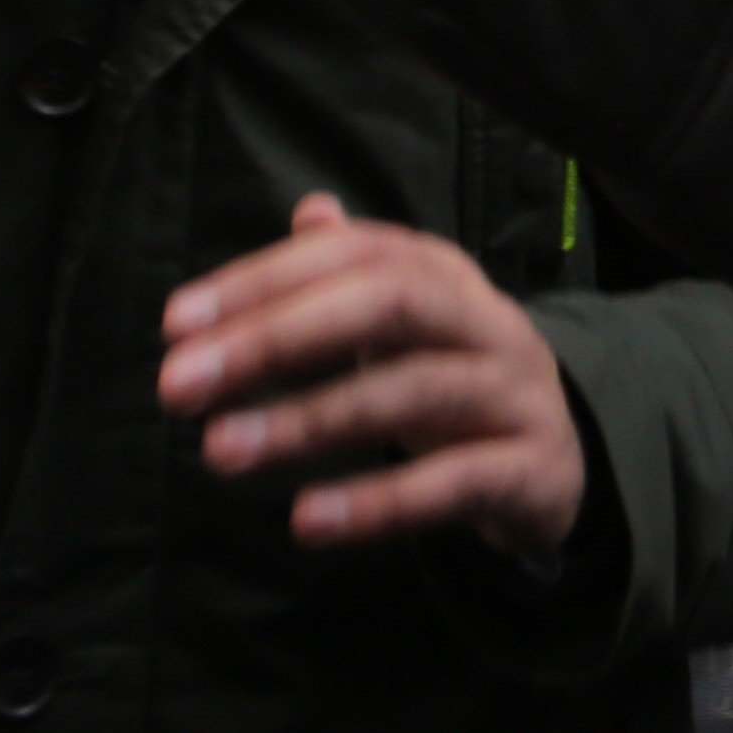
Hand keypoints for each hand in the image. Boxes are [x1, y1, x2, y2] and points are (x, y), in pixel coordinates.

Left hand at [158, 193, 585, 562]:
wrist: (557, 461)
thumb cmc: (456, 380)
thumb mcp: (410, 324)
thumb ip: (352, 273)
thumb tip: (310, 211)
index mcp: (446, 276)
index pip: (355, 254)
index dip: (265, 280)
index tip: (176, 324)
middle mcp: (486, 320)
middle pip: (387, 302)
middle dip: (276, 337)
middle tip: (179, 385)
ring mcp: (514, 394)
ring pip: (413, 390)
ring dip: (308, 420)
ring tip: (220, 451)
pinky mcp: (530, 470)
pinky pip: (453, 484)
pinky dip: (378, 503)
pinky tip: (306, 521)